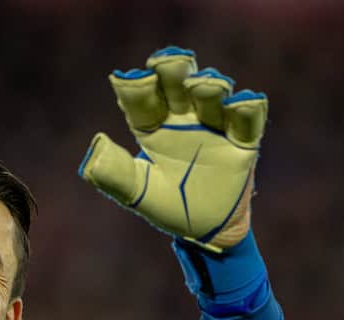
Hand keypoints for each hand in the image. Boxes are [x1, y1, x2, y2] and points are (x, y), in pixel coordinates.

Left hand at [79, 46, 266, 251]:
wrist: (206, 234)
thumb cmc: (169, 207)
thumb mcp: (138, 192)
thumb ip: (115, 173)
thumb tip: (96, 146)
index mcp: (154, 127)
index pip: (143, 100)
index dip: (136, 88)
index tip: (128, 79)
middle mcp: (184, 119)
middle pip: (178, 86)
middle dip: (173, 70)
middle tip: (164, 61)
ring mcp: (215, 128)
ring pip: (212, 97)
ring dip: (208, 85)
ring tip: (199, 84)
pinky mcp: (243, 144)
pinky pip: (248, 122)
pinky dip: (247, 108)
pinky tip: (241, 101)